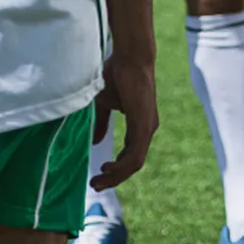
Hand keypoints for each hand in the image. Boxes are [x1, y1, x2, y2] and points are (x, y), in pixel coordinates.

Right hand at [92, 52, 158, 189]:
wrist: (129, 58)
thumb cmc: (116, 76)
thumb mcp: (104, 104)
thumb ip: (101, 123)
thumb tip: (95, 141)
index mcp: (140, 126)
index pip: (131, 155)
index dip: (116, 169)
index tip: (99, 174)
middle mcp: (147, 129)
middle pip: (134, 163)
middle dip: (114, 177)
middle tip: (96, 185)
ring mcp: (148, 128)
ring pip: (135, 162)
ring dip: (116, 175)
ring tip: (98, 181)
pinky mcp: (144, 124)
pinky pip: (135, 153)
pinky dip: (122, 165)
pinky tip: (107, 168)